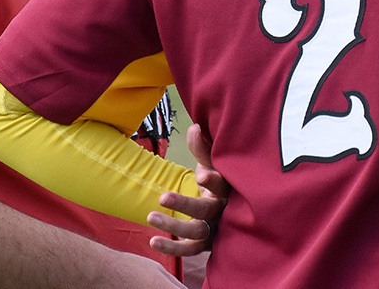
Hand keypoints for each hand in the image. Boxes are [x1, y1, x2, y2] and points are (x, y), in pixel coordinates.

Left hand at [148, 124, 227, 256]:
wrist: (227, 209)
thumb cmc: (216, 179)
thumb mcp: (211, 163)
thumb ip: (202, 148)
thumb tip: (194, 128)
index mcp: (227, 188)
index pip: (223, 184)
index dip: (214, 181)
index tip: (201, 175)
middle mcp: (223, 210)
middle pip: (206, 210)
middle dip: (185, 204)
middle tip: (162, 197)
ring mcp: (215, 229)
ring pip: (197, 232)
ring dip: (173, 227)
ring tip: (150, 217)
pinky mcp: (206, 244)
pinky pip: (190, 250)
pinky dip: (172, 248)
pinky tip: (153, 241)